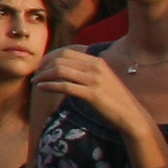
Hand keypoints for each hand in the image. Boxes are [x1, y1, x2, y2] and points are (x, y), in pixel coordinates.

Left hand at [32, 47, 162, 161]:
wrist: (131, 116)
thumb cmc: (113, 100)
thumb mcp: (101, 79)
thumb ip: (85, 72)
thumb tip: (63, 69)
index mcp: (97, 61)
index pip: (67, 51)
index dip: (50, 57)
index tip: (41, 66)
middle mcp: (95, 67)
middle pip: (61, 59)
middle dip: (44, 66)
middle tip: (36, 75)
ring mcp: (94, 80)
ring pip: (60, 70)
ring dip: (44, 75)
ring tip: (36, 82)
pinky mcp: (92, 94)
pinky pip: (65, 86)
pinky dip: (50, 85)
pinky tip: (41, 88)